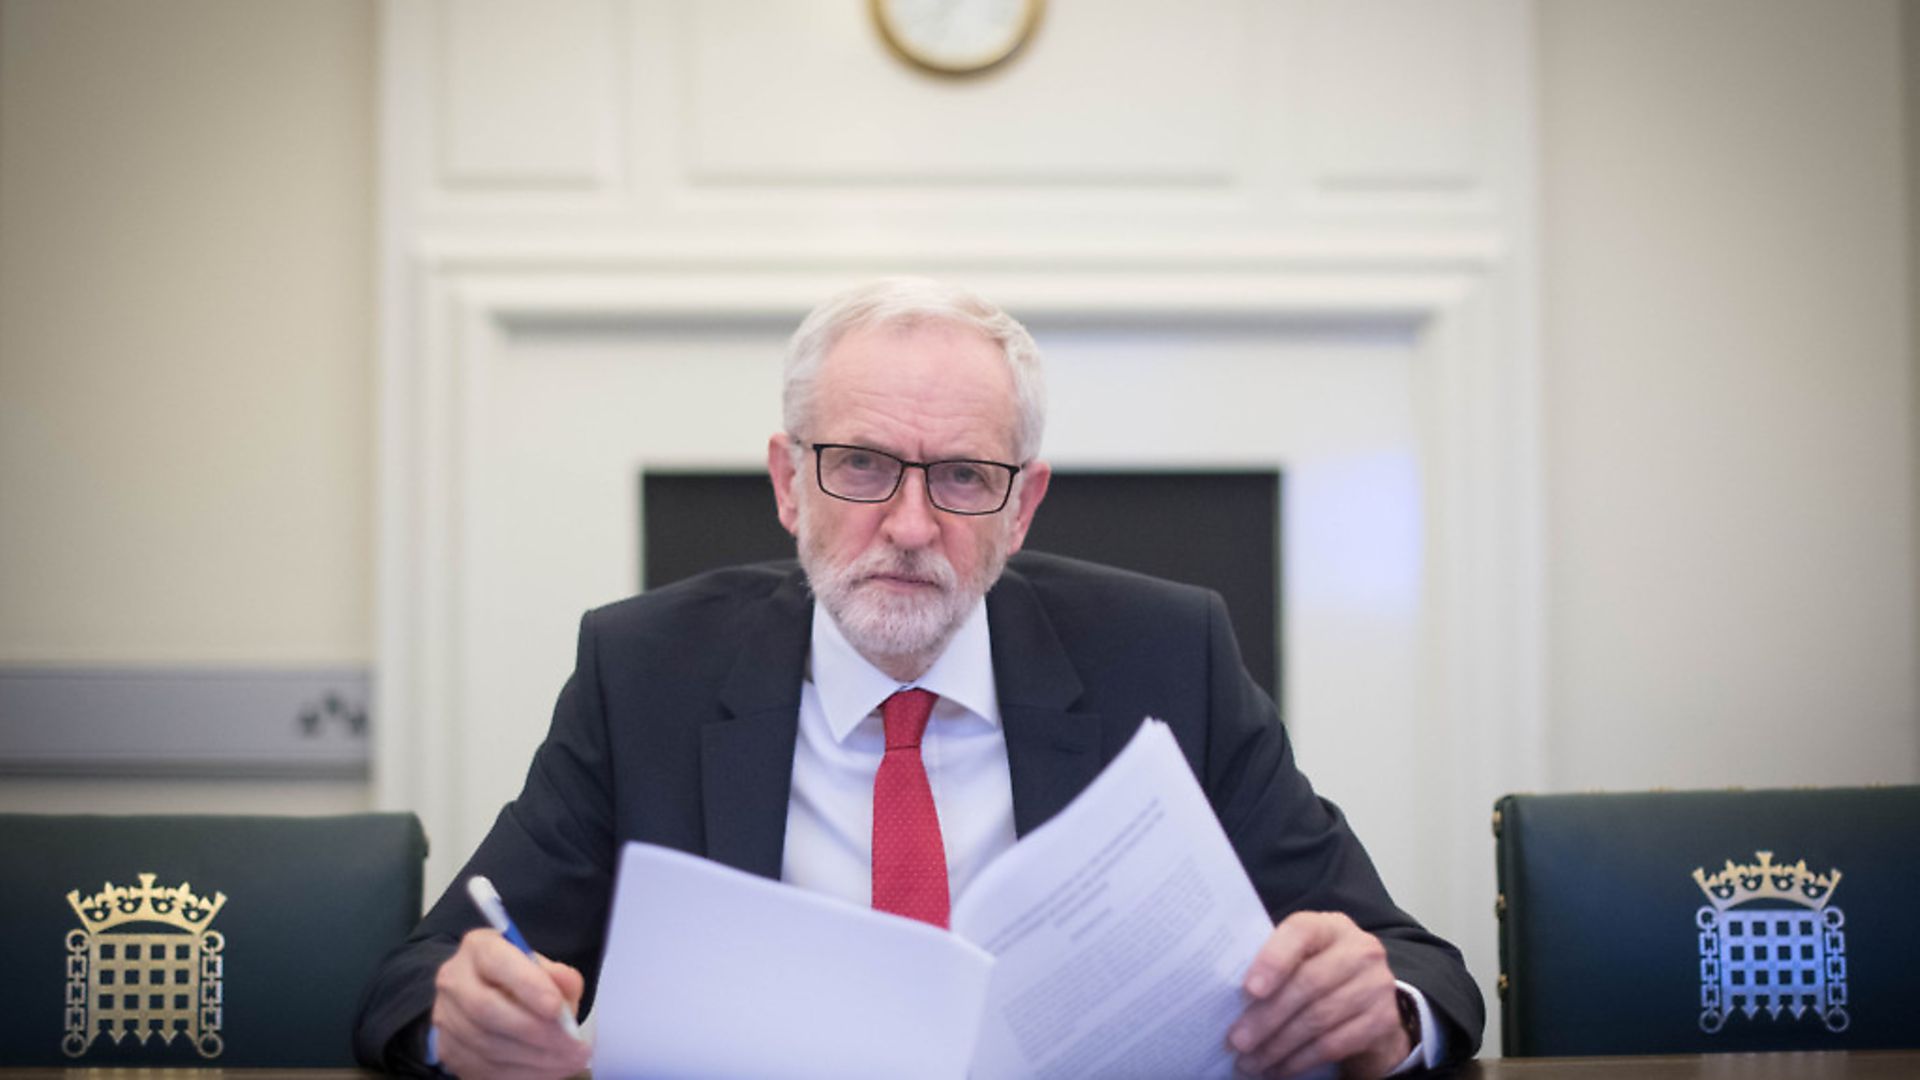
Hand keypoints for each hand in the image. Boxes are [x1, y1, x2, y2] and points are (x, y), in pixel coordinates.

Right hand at [431, 928, 591, 1079]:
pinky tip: (551, 1071)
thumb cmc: (521, 978)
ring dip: (534, 1058)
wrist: (487, 997)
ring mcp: (446, 1018)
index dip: (527, 985)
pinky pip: (484, 1069)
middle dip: (534, 1030)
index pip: (498, 962)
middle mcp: (454, 980)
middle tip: (572, 1044)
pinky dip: (523, 1073)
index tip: (557, 1008)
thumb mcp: (542, 967)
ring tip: (570, 1060)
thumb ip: (558, 975)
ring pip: (486, 1044)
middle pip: (486, 1009)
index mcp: (479, 948)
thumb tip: (567, 984)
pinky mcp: (449, 1051)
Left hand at [1227, 911, 1410, 1078]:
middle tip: (1237, 1041)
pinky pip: (1334, 1044)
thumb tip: (1221, 993)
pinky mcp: (1383, 1020)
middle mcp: (1359, 950)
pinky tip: (1277, 1069)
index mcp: (1329, 926)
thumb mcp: (1300, 958)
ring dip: (1278, 1045)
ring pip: (1318, 1019)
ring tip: (1250, 1061)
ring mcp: (1376, 985)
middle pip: (1308, 984)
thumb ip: (1273, 965)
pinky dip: (1300, 1060)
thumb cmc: (1317, 973)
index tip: (1249, 990)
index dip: (1274, 959)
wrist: (1369, 999)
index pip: (1301, 932)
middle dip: (1267, 1016)